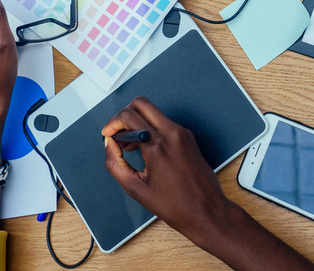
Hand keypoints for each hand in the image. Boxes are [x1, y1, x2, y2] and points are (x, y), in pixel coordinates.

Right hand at [102, 97, 231, 242]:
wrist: (206, 210)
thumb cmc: (176, 205)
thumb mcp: (135, 188)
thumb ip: (115, 163)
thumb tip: (109, 145)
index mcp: (158, 146)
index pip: (128, 116)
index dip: (112, 123)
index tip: (107, 134)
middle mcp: (172, 133)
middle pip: (141, 103)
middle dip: (124, 116)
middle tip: (118, 134)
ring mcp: (182, 133)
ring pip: (153, 112)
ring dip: (137, 122)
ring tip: (129, 146)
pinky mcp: (188, 137)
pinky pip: (164, 122)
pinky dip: (150, 129)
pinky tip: (145, 148)